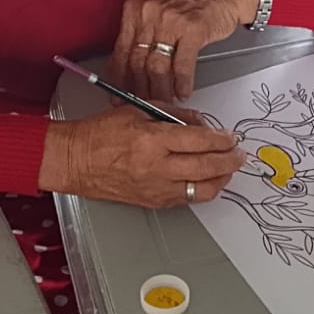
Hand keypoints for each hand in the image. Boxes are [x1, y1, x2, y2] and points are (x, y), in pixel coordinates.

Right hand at [38, 103, 244, 207]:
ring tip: (228, 169)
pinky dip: (202, 190)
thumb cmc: (99, 134)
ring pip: (201, 189)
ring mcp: (155, 188)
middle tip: (239, 155)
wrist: (74, 161)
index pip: (199, 140)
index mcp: (151, 139)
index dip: (221, 139)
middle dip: (229, 160)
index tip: (231, 138)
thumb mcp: (136, 111)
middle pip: (206, 166)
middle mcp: (156, 166)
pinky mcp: (152, 202)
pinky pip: (186, 199)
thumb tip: (200, 123)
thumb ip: (172, 115)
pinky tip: (208, 182)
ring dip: (221, 179)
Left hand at [109, 0, 259, 102]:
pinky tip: (183, 92)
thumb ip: (142, 35)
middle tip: (144, 105)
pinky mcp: (193, 30)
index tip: (117, 96)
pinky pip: (182, 66)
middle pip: (137, 63)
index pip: (119, 52)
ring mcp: (170, 21)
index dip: (118, 80)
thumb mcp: (158, 11)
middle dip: (140, 91)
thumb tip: (131, 71)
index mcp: (135, 10)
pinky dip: (182, 84)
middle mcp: (149, 14)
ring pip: (157, 68)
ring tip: (165, 103)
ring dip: (161, 91)